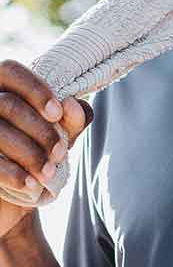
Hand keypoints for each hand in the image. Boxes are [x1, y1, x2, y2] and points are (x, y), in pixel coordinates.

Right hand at [0, 59, 93, 242]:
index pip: (10, 71)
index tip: (57, 114)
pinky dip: (12, 174)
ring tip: (49, 172)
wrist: (12, 195)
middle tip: (60, 153)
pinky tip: (31, 185)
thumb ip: (71, 118)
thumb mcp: (59, 134)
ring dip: (29, 154)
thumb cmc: (37, 151)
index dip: (35, 90)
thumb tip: (72, 103)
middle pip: (7, 104)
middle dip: (40, 130)